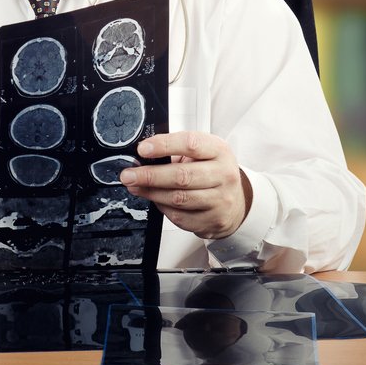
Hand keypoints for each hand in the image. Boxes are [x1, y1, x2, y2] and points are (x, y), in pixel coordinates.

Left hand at [118, 130, 251, 240]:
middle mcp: (224, 174)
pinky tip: (156, 200)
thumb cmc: (213, 172)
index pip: (191, 144)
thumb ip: (177, 151)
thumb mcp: (204, 154)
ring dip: (151, 193)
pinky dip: (163, 208)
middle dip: (150, 175)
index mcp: (219, 151)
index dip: (164, 146)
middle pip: (182, 176)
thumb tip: (144, 156)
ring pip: (178, 198)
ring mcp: (220, 200)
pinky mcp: (213, 220)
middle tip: (129, 175)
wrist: (236, 202)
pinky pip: (180, 216)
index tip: (143, 149)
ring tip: (136, 187)